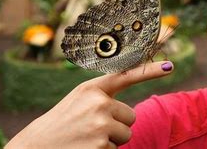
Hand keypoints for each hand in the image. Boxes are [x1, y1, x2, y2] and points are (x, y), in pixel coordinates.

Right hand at [5, 61, 173, 148]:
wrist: (35, 148)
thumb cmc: (60, 125)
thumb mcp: (79, 102)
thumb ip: (102, 97)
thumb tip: (128, 107)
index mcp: (92, 89)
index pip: (126, 76)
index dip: (150, 70)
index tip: (170, 65)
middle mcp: (98, 102)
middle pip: (130, 115)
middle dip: (117, 125)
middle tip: (92, 129)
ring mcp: (101, 123)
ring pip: (126, 133)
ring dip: (112, 140)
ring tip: (87, 139)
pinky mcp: (102, 144)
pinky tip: (86, 148)